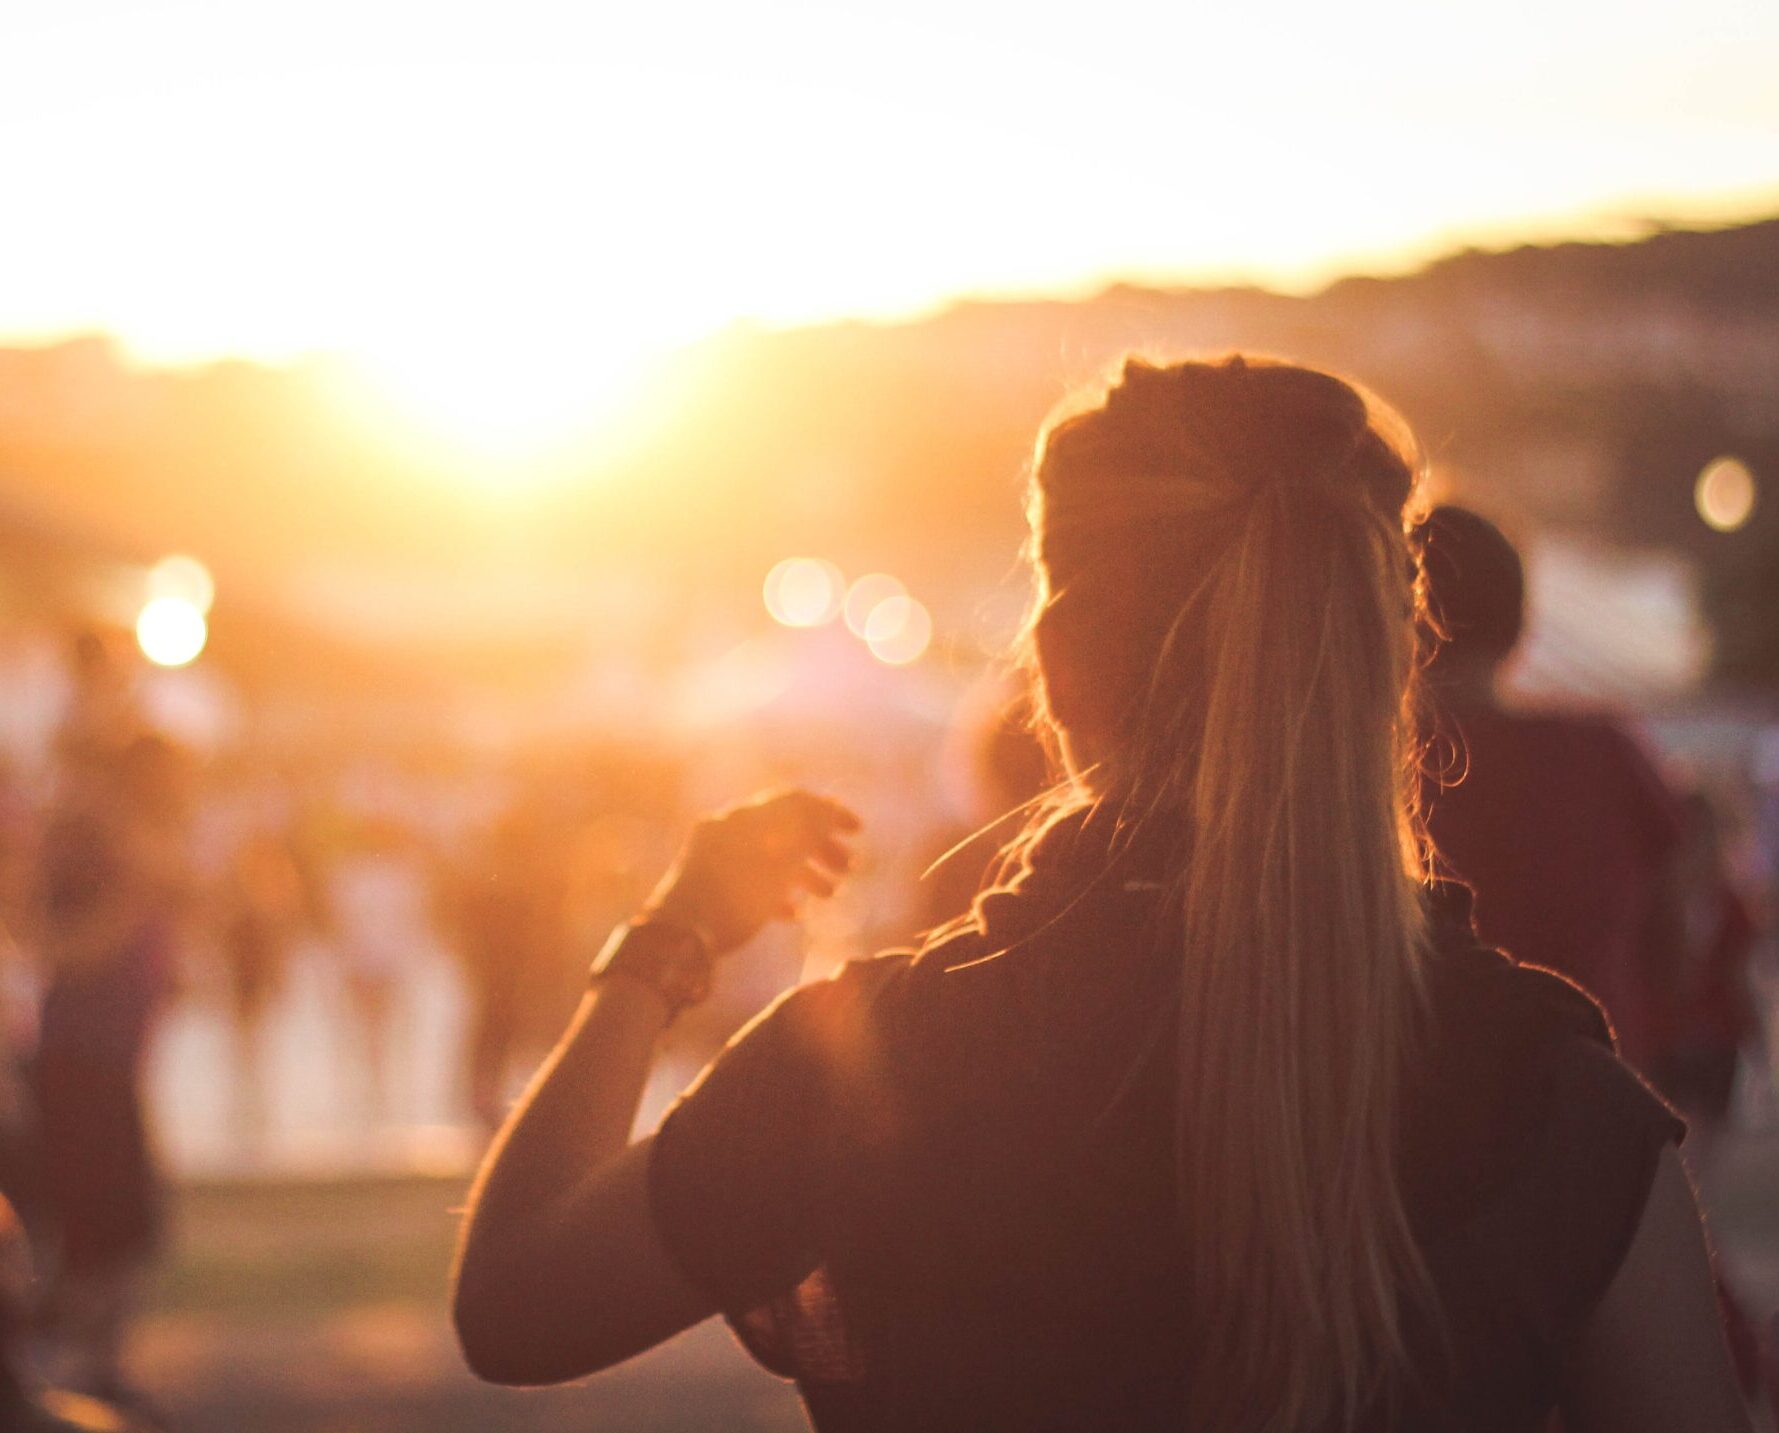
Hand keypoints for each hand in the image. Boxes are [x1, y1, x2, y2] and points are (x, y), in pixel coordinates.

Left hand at [642, 789, 860, 956]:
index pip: (794, 801)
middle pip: (785, 829)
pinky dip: (778, 892)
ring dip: (806, 873)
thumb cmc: (732, 899)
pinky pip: (752, 882)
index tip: (857, 831)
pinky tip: (794, 914)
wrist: (677, 941)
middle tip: (850, 869)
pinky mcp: (713, 889)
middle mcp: (728, 831)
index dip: (830, 813)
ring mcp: (718, 860)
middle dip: (821, 848)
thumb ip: (804, 833)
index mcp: (741, 817)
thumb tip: (828, 810)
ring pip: (772, 857)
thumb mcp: (778, 864)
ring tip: (830, 895)